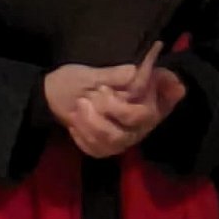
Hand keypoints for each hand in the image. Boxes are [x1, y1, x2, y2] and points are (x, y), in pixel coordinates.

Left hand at [45, 44, 186, 158]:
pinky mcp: (106, 149)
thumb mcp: (99, 73)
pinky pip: (98, 149)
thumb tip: (144, 69)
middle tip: (98, 92)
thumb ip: (122, 74)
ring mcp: (123, 138)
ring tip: (81, 106)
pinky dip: (84, 136)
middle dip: (115, 107)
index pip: (162, 98)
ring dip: (94, 122)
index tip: (156, 86)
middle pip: (138, 118)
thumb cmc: (81, 80)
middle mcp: (140, 122)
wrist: (54, 96)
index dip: (164, 92)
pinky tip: (76, 123)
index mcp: (144, 98)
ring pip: (115, 137)